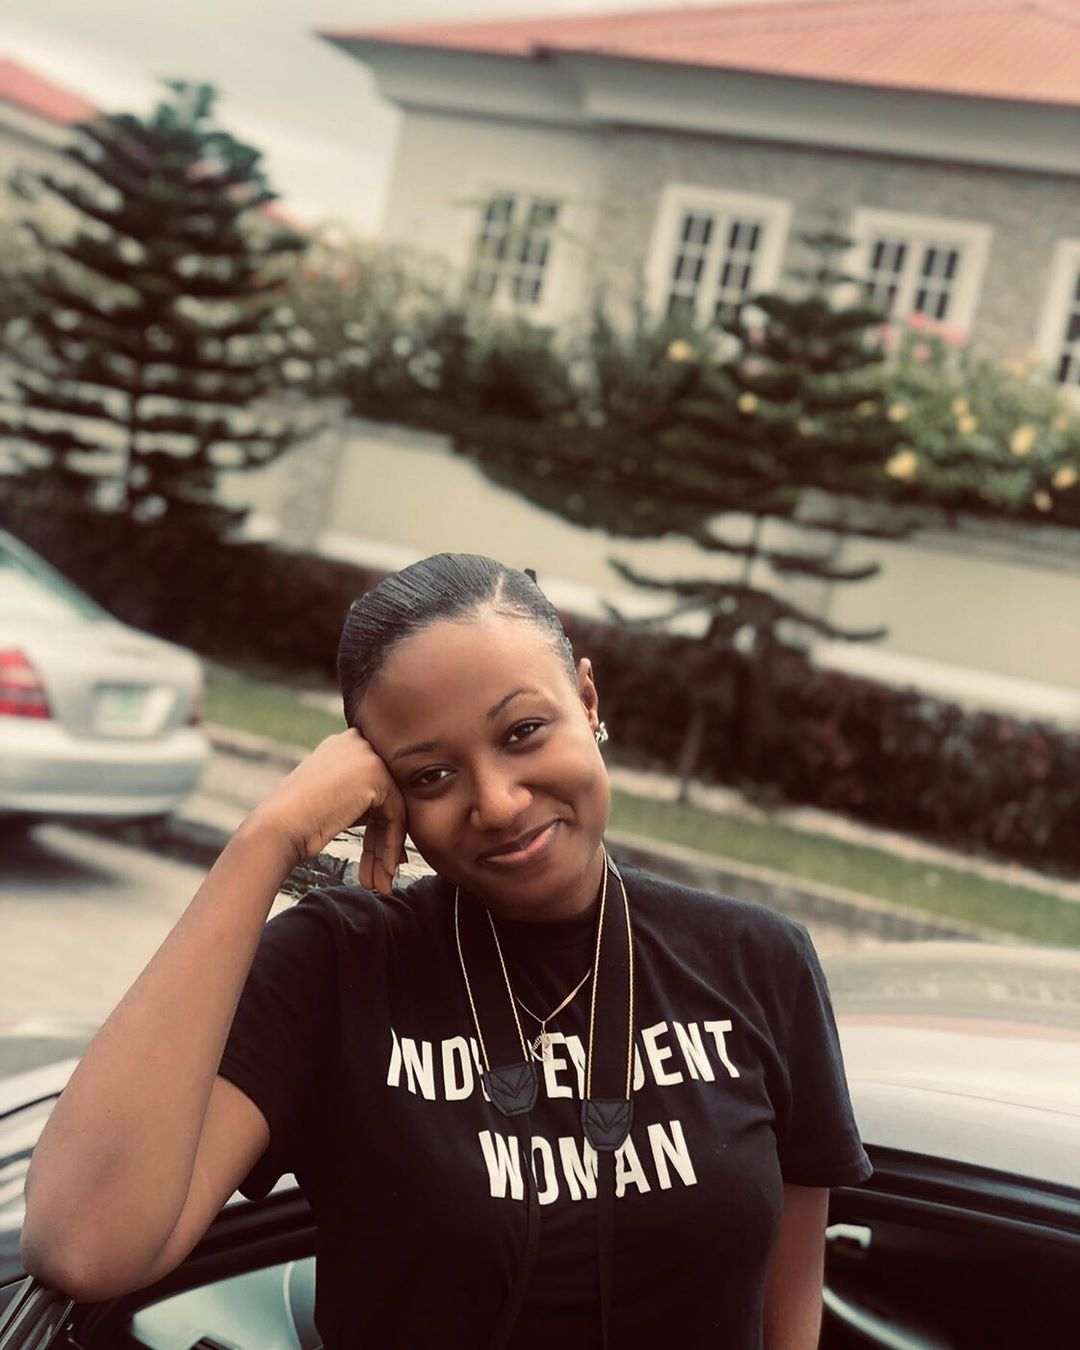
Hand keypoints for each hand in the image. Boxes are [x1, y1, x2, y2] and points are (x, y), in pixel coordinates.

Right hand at [248, 729, 407, 893]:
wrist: (276, 827)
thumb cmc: (295, 822)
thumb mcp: (331, 801)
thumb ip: (358, 800)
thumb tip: (390, 820)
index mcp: (344, 744)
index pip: (374, 787)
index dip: (377, 827)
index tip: (377, 860)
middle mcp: (358, 743)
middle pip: (386, 799)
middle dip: (383, 842)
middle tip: (381, 876)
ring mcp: (368, 757)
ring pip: (393, 810)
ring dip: (387, 851)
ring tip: (381, 885)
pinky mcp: (377, 776)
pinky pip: (395, 817)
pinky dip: (390, 847)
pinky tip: (384, 872)